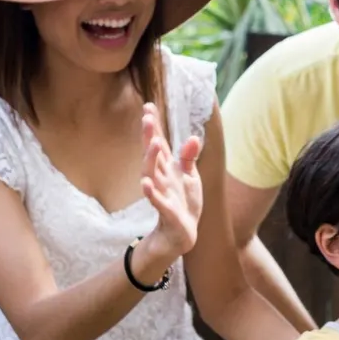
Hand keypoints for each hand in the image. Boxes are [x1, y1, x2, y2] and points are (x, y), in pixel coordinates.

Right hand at [140, 103, 202, 259]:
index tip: (148, 106)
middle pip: (152, 154)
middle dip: (150, 136)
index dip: (153, 126)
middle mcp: (160, 177)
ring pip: (151, 174)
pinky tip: (145, 183)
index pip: (159, 143)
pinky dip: (150, 192)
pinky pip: (155, 200)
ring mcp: (161, 193)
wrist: (182, 233)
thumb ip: (189, 157)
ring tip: (152, 143)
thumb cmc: (183, 202)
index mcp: (167, 168)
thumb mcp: (190, 177)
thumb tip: (193, 137)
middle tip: (147, 118)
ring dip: (150, 159)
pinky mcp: (165, 210)